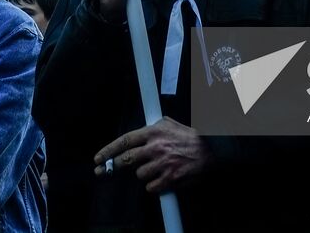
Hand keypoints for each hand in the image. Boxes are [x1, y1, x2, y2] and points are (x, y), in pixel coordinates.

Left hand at [94, 117, 211, 193]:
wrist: (210, 148)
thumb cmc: (189, 136)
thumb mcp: (169, 123)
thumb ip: (152, 127)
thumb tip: (138, 134)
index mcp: (153, 132)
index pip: (124, 140)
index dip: (108, 150)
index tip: (98, 158)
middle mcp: (155, 147)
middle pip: (126, 159)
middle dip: (112, 167)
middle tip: (103, 171)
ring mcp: (162, 164)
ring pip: (139, 174)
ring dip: (143, 173)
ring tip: (154, 169)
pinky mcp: (170, 178)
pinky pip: (151, 187)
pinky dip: (154, 185)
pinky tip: (160, 179)